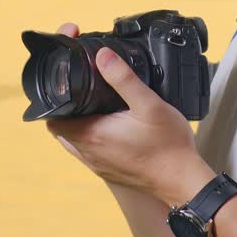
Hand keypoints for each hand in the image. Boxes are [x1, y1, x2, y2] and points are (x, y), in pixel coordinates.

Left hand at [46, 22, 214, 205]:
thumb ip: (123, 78)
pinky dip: (91, 135)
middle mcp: (88, 153)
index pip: (53, 117)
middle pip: (61, 127)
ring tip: (97, 103)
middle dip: (68, 106)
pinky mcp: (108, 171)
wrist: (183, 180)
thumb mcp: (149, 104)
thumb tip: (102, 56)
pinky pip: (89, 150)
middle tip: (83, 87)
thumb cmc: (168, 146)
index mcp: (91, 135)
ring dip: (79, 122)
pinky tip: (112, 124)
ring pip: (74, 139)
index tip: (67, 80)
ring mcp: (97, 165)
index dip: (55, 96)